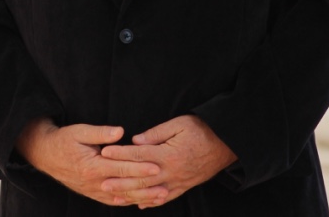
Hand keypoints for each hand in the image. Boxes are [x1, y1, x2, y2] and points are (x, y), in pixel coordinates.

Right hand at [15, 118, 165, 205]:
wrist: (46, 155)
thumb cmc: (64, 140)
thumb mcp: (79, 131)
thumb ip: (100, 133)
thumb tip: (120, 132)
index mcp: (92, 166)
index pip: (121, 169)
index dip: (140, 168)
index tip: (156, 166)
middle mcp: (95, 183)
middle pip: (125, 186)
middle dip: (147, 186)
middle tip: (166, 184)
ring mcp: (94, 191)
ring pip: (122, 197)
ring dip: (142, 197)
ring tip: (161, 195)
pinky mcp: (94, 194)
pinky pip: (114, 200)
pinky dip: (129, 201)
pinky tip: (141, 200)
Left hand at [99, 115, 236, 208]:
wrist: (226, 145)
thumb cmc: (202, 130)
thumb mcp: (180, 124)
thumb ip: (157, 133)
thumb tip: (136, 140)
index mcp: (169, 154)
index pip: (139, 155)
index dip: (121, 154)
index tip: (105, 152)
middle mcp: (172, 172)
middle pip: (141, 178)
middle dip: (120, 181)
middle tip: (102, 182)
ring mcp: (178, 182)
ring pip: (151, 192)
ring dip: (131, 195)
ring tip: (114, 196)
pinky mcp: (184, 187)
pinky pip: (165, 198)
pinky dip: (151, 202)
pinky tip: (139, 204)